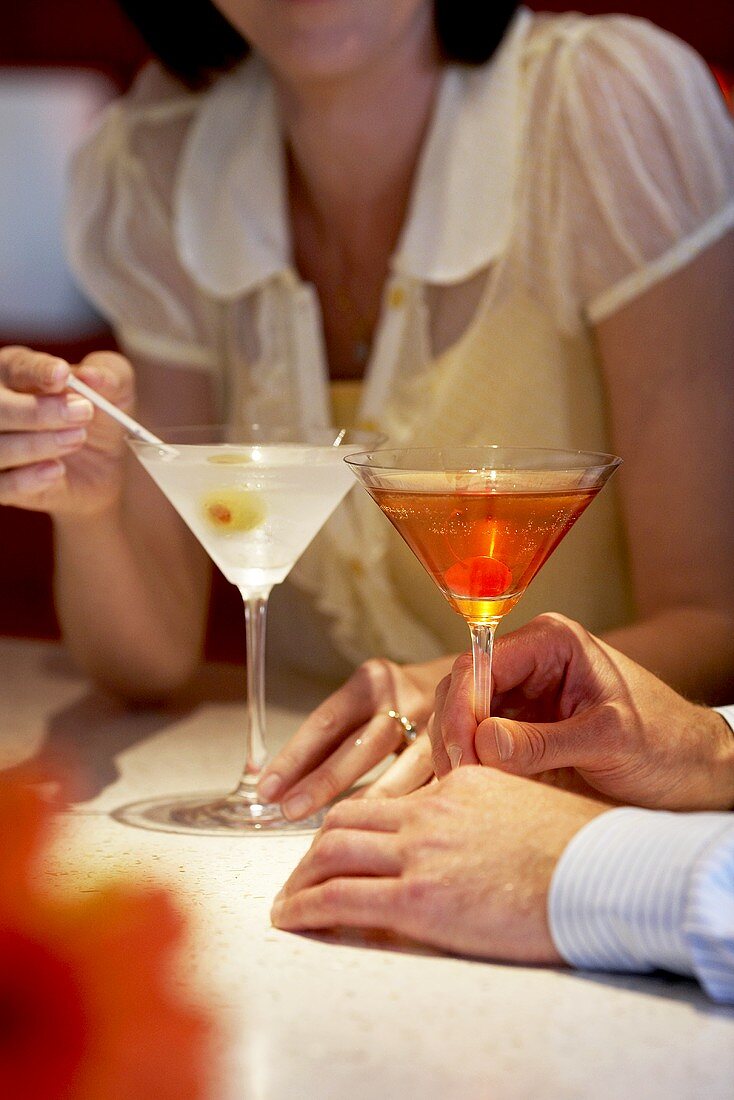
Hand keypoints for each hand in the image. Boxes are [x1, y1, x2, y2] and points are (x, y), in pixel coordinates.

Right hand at [0, 346, 134, 517]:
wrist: (103, 468)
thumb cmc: (101, 418)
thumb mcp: (117, 391)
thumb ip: (109, 376)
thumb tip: (90, 375)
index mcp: (16, 371)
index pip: (18, 367)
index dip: (38, 372)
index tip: (62, 376)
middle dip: (37, 412)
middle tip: (82, 413)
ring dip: (36, 445)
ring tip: (77, 439)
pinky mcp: (0, 481)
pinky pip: (2, 484)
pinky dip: (27, 479)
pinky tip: (56, 470)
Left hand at [257, 655, 454, 819]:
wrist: (476, 681)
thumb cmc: (404, 701)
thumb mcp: (370, 698)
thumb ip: (332, 734)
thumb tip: (271, 780)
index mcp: (375, 682)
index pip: (327, 722)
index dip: (295, 757)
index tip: (268, 788)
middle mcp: (407, 700)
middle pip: (359, 745)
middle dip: (322, 783)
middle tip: (291, 811)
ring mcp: (440, 728)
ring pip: (399, 772)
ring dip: (363, 803)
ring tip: (331, 832)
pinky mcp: (465, 754)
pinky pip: (430, 786)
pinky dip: (404, 810)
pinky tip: (383, 835)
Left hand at [272, 766, 606, 960]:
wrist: (602, 872)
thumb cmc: (582, 850)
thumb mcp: (527, 811)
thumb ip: (487, 816)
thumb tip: (473, 845)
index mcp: (458, 783)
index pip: (388, 800)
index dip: (357, 825)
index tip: (344, 846)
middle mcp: (430, 809)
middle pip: (347, 819)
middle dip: (316, 848)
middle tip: (305, 874)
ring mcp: (421, 849)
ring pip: (332, 851)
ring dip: (302, 878)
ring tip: (290, 902)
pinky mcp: (417, 897)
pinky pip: (340, 897)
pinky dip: (306, 908)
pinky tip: (291, 919)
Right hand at [431, 613, 733, 810]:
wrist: (693, 769)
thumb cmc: (666, 744)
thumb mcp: (609, 741)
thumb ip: (544, 742)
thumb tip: (482, 742)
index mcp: (551, 642)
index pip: (479, 665)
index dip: (461, 711)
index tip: (463, 757)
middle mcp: (530, 660)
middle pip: (462, 689)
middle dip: (455, 735)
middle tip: (459, 781)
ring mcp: (522, 693)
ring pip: (463, 716)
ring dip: (457, 752)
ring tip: (466, 790)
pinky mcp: (520, 725)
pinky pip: (478, 738)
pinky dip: (470, 763)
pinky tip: (471, 788)